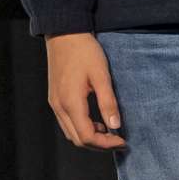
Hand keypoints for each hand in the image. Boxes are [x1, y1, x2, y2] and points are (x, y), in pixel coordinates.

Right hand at [44, 31, 123, 150]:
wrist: (64, 34)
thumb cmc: (84, 52)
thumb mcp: (101, 76)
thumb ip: (108, 102)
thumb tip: (115, 125)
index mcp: (70, 102)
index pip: (87, 136)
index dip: (106, 143)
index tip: (123, 141)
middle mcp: (59, 107)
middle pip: (77, 139)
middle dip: (99, 145)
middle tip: (119, 140)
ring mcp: (55, 103)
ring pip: (71, 133)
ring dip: (90, 137)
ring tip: (111, 131)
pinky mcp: (55, 98)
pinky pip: (68, 122)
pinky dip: (82, 128)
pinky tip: (98, 121)